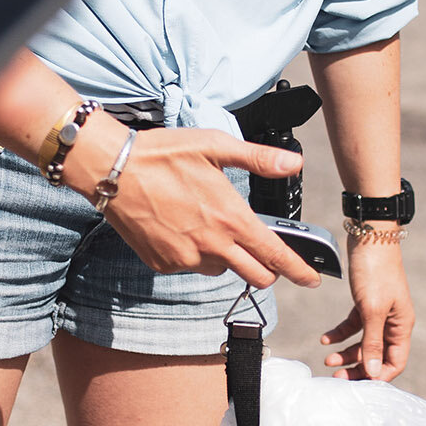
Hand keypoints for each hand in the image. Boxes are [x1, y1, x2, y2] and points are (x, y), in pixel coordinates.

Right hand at [73, 126, 320, 289]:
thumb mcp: (215, 146)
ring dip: (224, 256)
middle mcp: (212, 246)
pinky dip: (192, 253)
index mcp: (231, 219)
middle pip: (255, 276)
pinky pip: (189, 266)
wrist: (113, 170)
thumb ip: (258, 158)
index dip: (298, 271)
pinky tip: (179, 227)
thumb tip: (293, 165)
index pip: (275, 255)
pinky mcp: (163, 264)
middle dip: (266, 269)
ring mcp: (185, 260)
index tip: (312, 279)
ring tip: (205, 223)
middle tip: (261, 252)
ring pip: (220, 269)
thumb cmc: (164, 153)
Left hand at [320, 238, 412, 379]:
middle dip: (358, 367)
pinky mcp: (366, 303)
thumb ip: (372, 341)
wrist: (369, 236)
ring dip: (346, 352)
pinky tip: (325, 339)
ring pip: (364, 343)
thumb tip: (372, 371)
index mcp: (401, 326)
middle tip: (336, 376)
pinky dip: (340, 333)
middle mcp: (393, 322)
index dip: (377, 376)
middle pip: (377, 356)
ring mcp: (379, 313)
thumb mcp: (372, 309)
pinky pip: (354, 326)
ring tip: (327, 358)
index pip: (395, 362)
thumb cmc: (375, 270)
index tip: (356, 384)